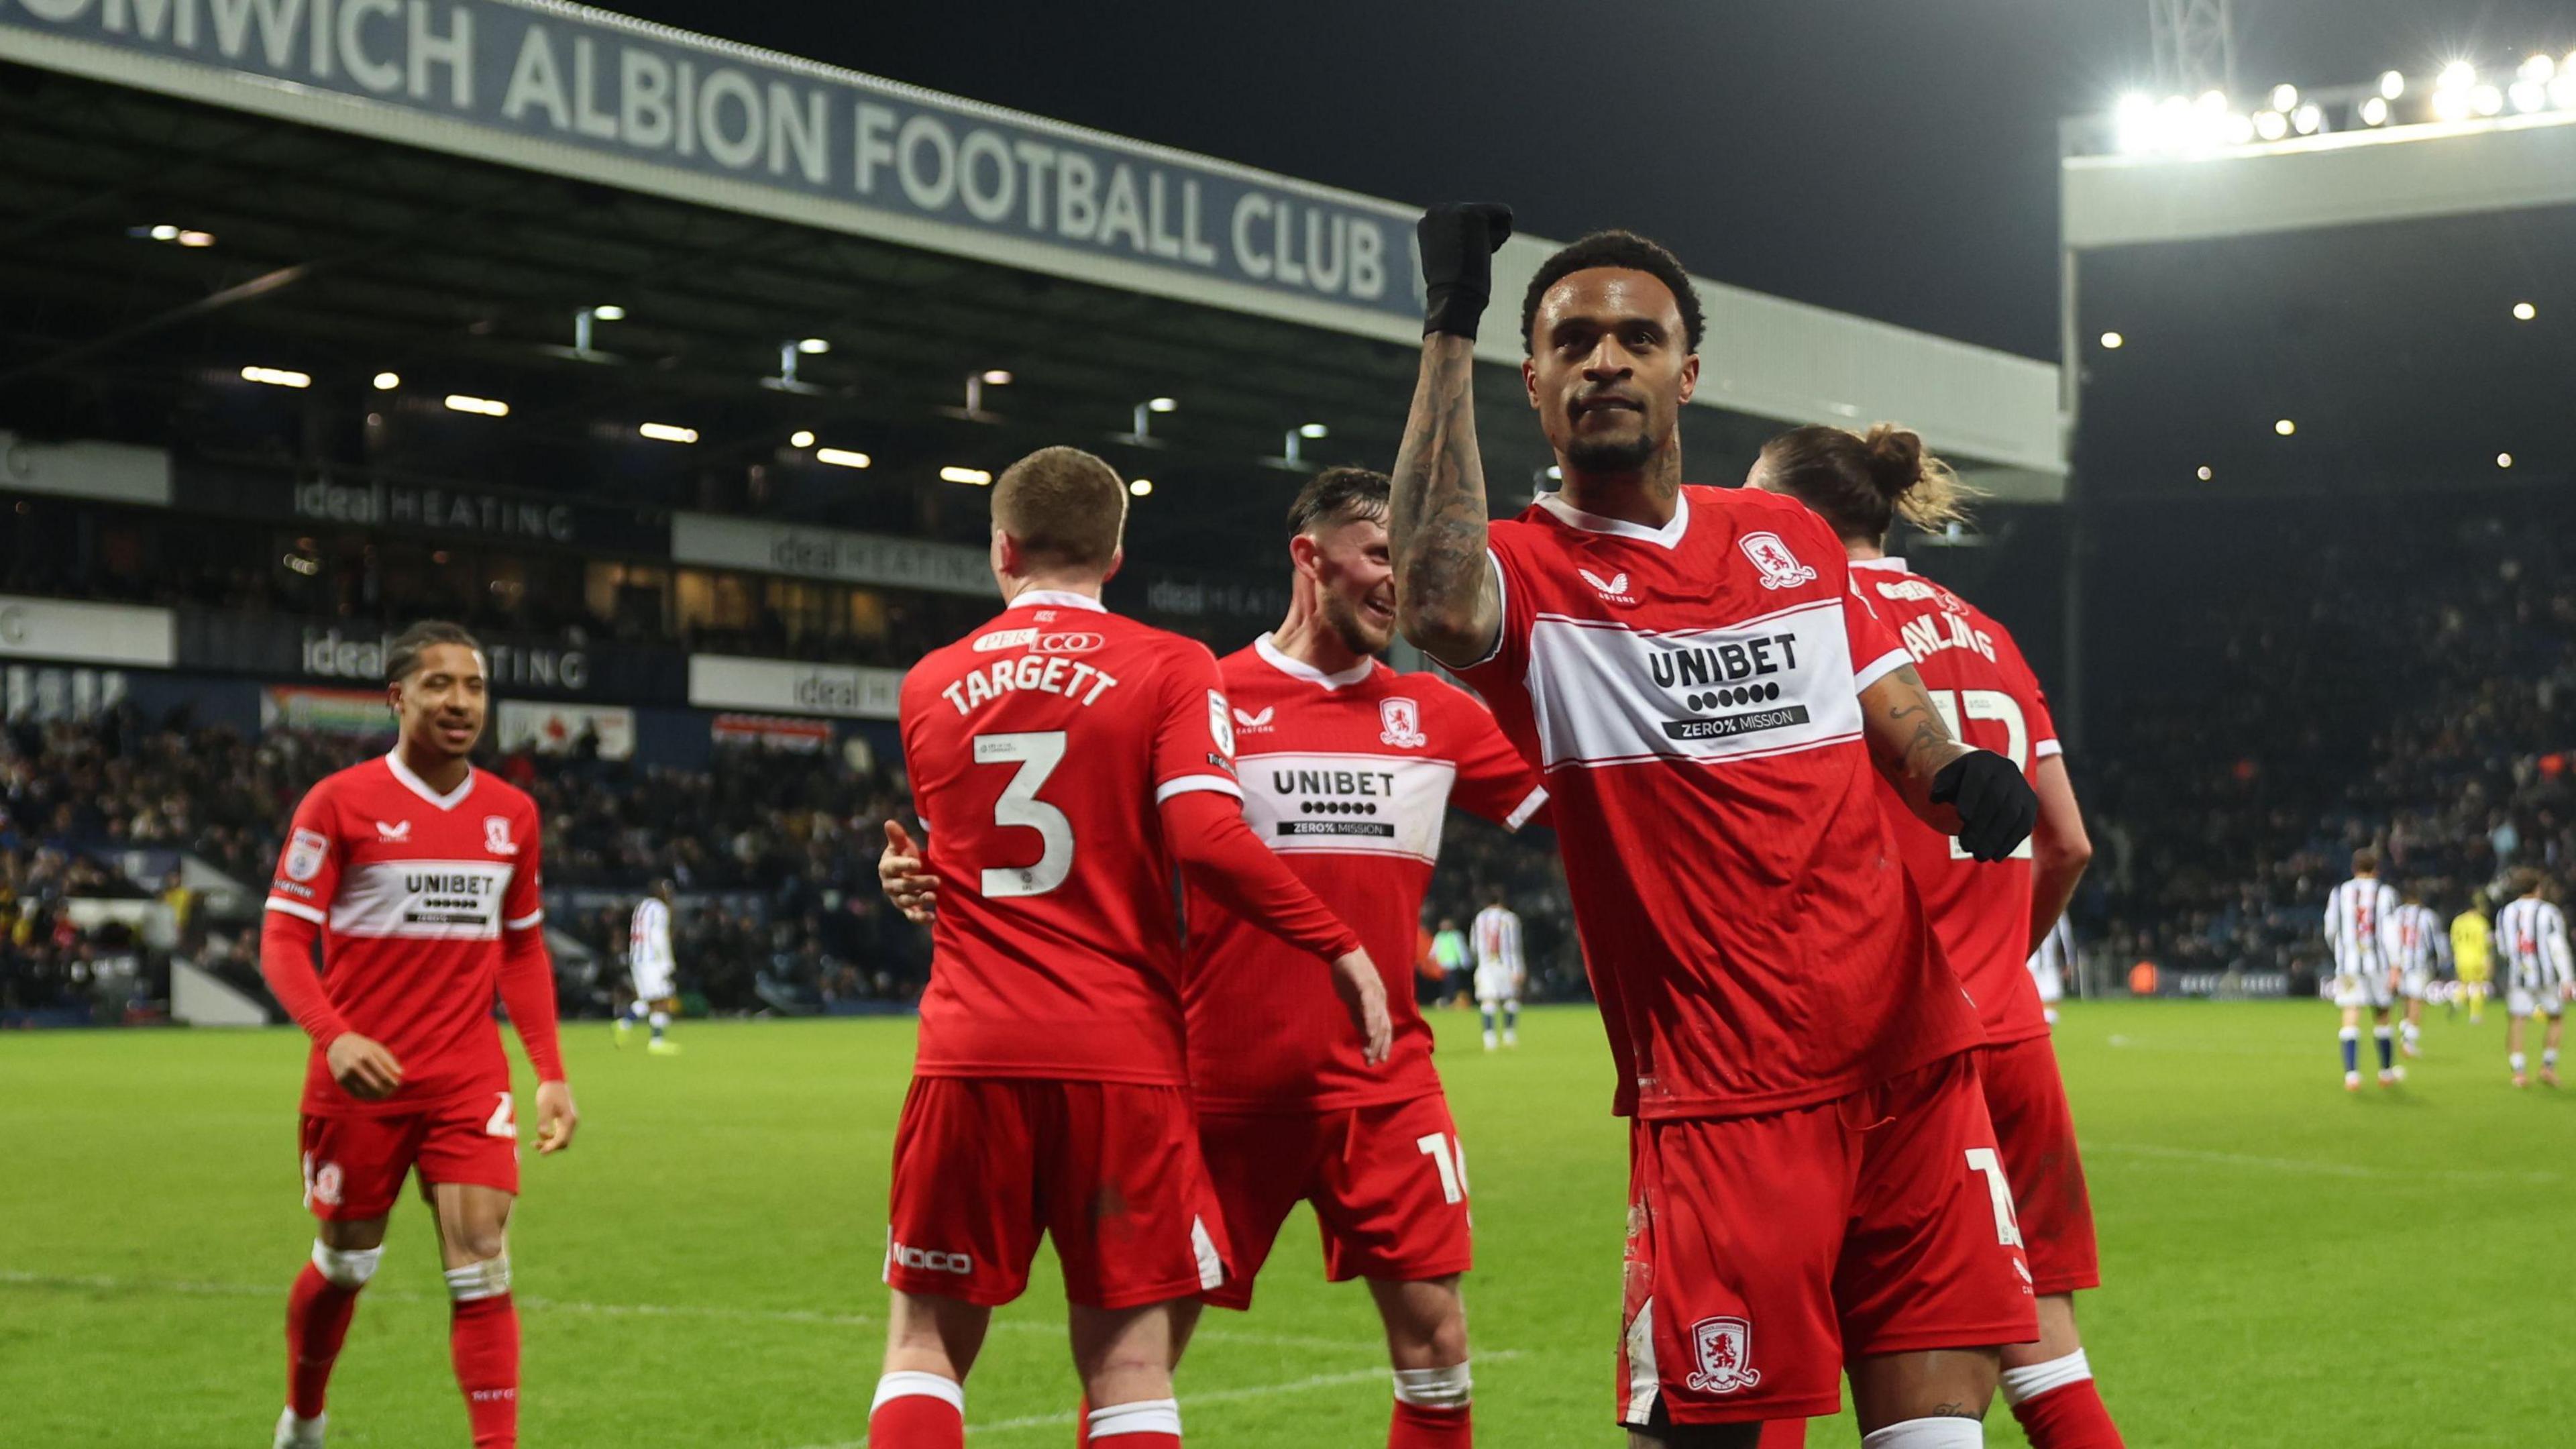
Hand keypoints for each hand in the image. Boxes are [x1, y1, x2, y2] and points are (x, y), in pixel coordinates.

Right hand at [325, 1032, 403, 1099]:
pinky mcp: (340, 1080)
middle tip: (392, 1091)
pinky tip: (373, 1095)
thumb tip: (401, 1073)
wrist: (338, 1044)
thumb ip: (389, 1060)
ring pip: (365, 1092)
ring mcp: (346, 1074)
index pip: (383, 1075)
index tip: (398, 1084)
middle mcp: (354, 1066)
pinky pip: (355, 1093)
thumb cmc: (363, 1046)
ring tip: (384, 1095)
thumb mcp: (377, 1048)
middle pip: (375, 1085)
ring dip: (377, 1096)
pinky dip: (365, 1096)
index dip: (392, 1082)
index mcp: (366, 1056)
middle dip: (386, 1090)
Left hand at [533, 1079, 577, 1154]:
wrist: (554, 1079)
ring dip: (550, 1142)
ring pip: (562, 1138)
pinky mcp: (566, 1119)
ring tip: (534, 1142)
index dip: (551, 1148)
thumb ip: (543, 1121)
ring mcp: (570, 1121)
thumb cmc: (549, 1092)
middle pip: (563, 1142)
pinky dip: (551, 1137)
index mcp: (569, 1120)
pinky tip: (541, 1134)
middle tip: (534, 1145)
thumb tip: (542, 1135)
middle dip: (550, 1146)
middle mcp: (572, 1122)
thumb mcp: (544, 1106)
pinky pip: (560, 1133)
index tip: (541, 1152)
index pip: (562, 1140)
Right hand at [880, 820, 937, 923]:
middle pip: (903, 886)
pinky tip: (932, 917)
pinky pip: (912, 915)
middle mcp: (889, 885)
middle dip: (919, 884)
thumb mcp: (902, 845)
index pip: (894, 867)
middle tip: (937, 880)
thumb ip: (897, 836)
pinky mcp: (906, 909)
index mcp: (886, 867)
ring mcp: (897, 898)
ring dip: (920, 900)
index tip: (917, 863)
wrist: (907, 872)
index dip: (904, 865)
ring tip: (934, 896)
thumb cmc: (904, 855)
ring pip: (907, 901)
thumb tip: (889, 822)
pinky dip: (921, 918)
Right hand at [1330, 948, 1394, 1064]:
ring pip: (1378, 1020)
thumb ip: (1360, 1016)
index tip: (1380, 1060)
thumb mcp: (1354, 1000)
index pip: (1385, 1027)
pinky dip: (1370, 1022)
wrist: (1342, 951)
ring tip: (1370, 1055)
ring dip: (1375, 1040)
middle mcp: (1380, 998)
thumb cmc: (1348, 975)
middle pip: (1384, 1027)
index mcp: (1379, 1002)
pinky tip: (1369, 1035)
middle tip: (1373, 1063)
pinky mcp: (1364, 985)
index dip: (1384, 1044)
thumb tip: (1365, 1035)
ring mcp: (1374, 991)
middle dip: (1379, 1047)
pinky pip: (1369, 1006)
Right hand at [1417, 202, 1513, 338]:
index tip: (1456, 261)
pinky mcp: (1474, 212)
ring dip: (1491, 239)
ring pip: (1494, 217)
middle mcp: (1438, 209)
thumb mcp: (1441, 259)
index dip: (1468, 244)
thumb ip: (1449, 242)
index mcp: (1428, 220)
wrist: (1451, 296)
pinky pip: (1505, 214)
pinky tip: (1483, 250)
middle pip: (1480, 217)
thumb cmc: (1447, 289)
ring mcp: (1455, 209)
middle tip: (1465, 261)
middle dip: (1480, 240)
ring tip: (1471, 257)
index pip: (1466, 222)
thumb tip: (1461, 242)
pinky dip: (1501, 236)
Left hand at [1930, 751, 2037, 861]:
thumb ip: (1940, 786)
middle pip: (1996, 800)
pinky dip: (2010, 842)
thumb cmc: (1957, 783)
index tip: (1961, 817)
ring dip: (1996, 838)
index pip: (1979, 778)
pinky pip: (2024, 825)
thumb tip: (1937, 796)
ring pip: (2012, 815)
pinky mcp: (2030, 805)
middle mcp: (2006, 770)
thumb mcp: (1946, 780)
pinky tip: (1996, 856)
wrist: (1980, 779)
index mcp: (1983, 760)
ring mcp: (2021, 787)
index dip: (1971, 797)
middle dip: (1981, 825)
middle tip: (1966, 846)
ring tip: (1979, 855)